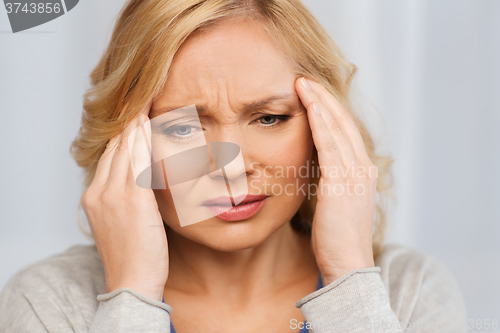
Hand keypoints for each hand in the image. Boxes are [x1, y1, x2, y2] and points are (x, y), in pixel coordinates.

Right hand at [80, 100, 168, 300]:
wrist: (132, 280)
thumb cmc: (132, 254)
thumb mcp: (120, 222)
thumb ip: (125, 197)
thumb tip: (140, 177)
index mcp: (93, 197)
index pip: (109, 156)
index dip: (121, 134)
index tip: (132, 116)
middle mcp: (99, 191)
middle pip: (114, 147)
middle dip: (127, 123)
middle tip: (138, 99)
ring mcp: (113, 194)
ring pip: (124, 149)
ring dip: (135, 124)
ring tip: (144, 103)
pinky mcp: (132, 198)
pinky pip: (137, 160)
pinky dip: (142, 139)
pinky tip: (148, 123)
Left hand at [295, 77, 376, 285]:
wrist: (347, 264)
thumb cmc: (336, 237)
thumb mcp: (334, 202)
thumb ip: (329, 180)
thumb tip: (313, 167)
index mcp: (361, 171)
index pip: (344, 131)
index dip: (328, 108)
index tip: (311, 92)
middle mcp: (362, 168)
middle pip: (342, 122)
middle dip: (323, 97)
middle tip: (304, 78)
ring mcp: (355, 174)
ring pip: (337, 128)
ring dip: (320, 102)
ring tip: (302, 83)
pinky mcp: (342, 183)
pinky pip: (330, 145)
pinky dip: (321, 123)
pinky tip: (311, 106)